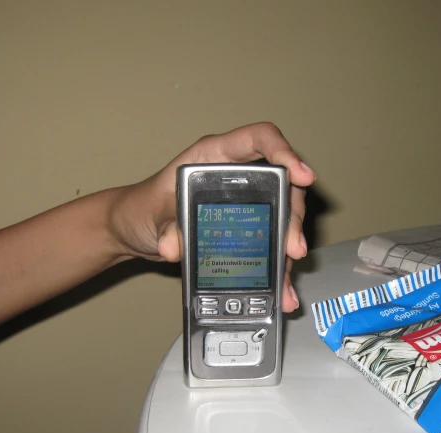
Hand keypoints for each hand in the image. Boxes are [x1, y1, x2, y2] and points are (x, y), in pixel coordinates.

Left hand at [108, 122, 315, 311]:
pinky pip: (270, 243)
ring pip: (283, 216)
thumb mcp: (151, 216)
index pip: (258, 139)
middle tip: (292, 246)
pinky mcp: (247, 227)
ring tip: (286, 277)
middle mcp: (237, 174)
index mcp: (215, 155)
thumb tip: (173, 246)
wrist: (138, 232)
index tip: (302, 176)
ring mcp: (246, 201)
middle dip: (292, 217)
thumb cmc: (144, 208)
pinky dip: (277, 265)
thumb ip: (164, 228)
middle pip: (281, 185)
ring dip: (288, 248)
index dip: (284, 152)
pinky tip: (280, 286)